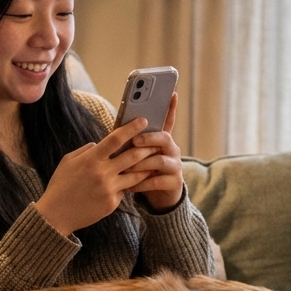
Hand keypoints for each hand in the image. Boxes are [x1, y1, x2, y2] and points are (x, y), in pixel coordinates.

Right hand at [35, 118, 158, 235]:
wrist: (56, 214)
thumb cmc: (60, 185)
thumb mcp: (68, 161)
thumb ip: (86, 150)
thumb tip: (99, 144)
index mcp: (91, 159)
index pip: (116, 139)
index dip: (131, 128)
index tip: (143, 121)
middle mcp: (102, 173)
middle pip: (133, 156)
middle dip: (147, 148)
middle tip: (156, 143)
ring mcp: (109, 189)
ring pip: (136, 175)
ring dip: (146, 167)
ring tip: (153, 162)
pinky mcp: (112, 203)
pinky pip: (125, 190)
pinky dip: (127, 185)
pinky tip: (132, 183)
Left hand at [122, 93, 183, 211]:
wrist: (159, 197)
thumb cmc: (143, 171)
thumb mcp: (138, 155)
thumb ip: (131, 142)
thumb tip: (115, 129)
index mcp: (162, 140)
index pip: (168, 120)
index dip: (171, 107)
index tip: (172, 93)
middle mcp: (172, 150)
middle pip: (164, 138)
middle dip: (149, 138)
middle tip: (134, 140)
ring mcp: (175, 166)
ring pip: (159, 161)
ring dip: (141, 164)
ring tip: (125, 169)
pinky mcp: (174, 183)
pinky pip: (157, 181)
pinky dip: (141, 183)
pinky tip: (129, 187)